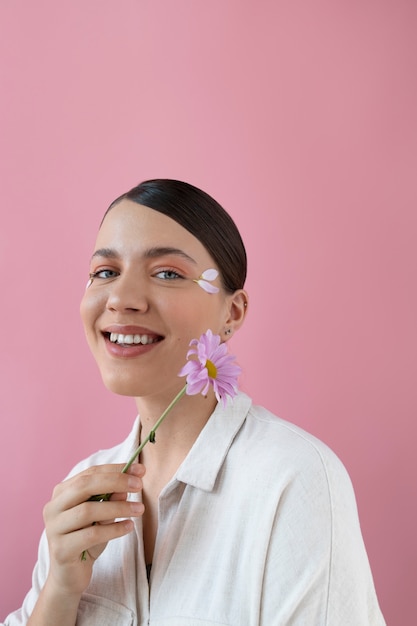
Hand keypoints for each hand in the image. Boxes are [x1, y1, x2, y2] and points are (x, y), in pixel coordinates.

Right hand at [42, 463, 144, 596]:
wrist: (70, 576)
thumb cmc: (87, 539)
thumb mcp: (103, 516)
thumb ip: (112, 498)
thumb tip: (129, 483)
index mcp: (62, 493)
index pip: (90, 473)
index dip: (115, 469)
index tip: (140, 469)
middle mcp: (53, 507)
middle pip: (84, 486)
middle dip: (115, 482)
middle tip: (139, 485)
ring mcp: (54, 529)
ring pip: (88, 510)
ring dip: (118, 507)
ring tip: (139, 509)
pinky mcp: (61, 550)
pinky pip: (91, 535)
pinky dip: (113, 529)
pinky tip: (129, 527)